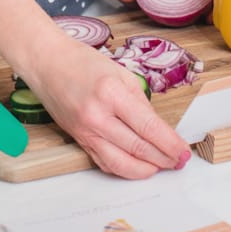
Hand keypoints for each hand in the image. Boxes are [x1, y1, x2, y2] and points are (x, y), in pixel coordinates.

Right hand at [23, 36, 191, 179]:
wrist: (47, 63)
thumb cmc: (82, 62)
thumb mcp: (120, 73)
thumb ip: (141, 102)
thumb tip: (159, 129)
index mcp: (111, 93)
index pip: (148, 127)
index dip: (170, 143)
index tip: (183, 151)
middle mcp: (97, 116)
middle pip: (138, 148)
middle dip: (164, 158)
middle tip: (179, 161)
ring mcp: (85, 131)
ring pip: (121, 163)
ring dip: (146, 169)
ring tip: (162, 167)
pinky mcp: (79, 140)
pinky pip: (104, 162)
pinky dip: (124, 169)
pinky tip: (138, 166)